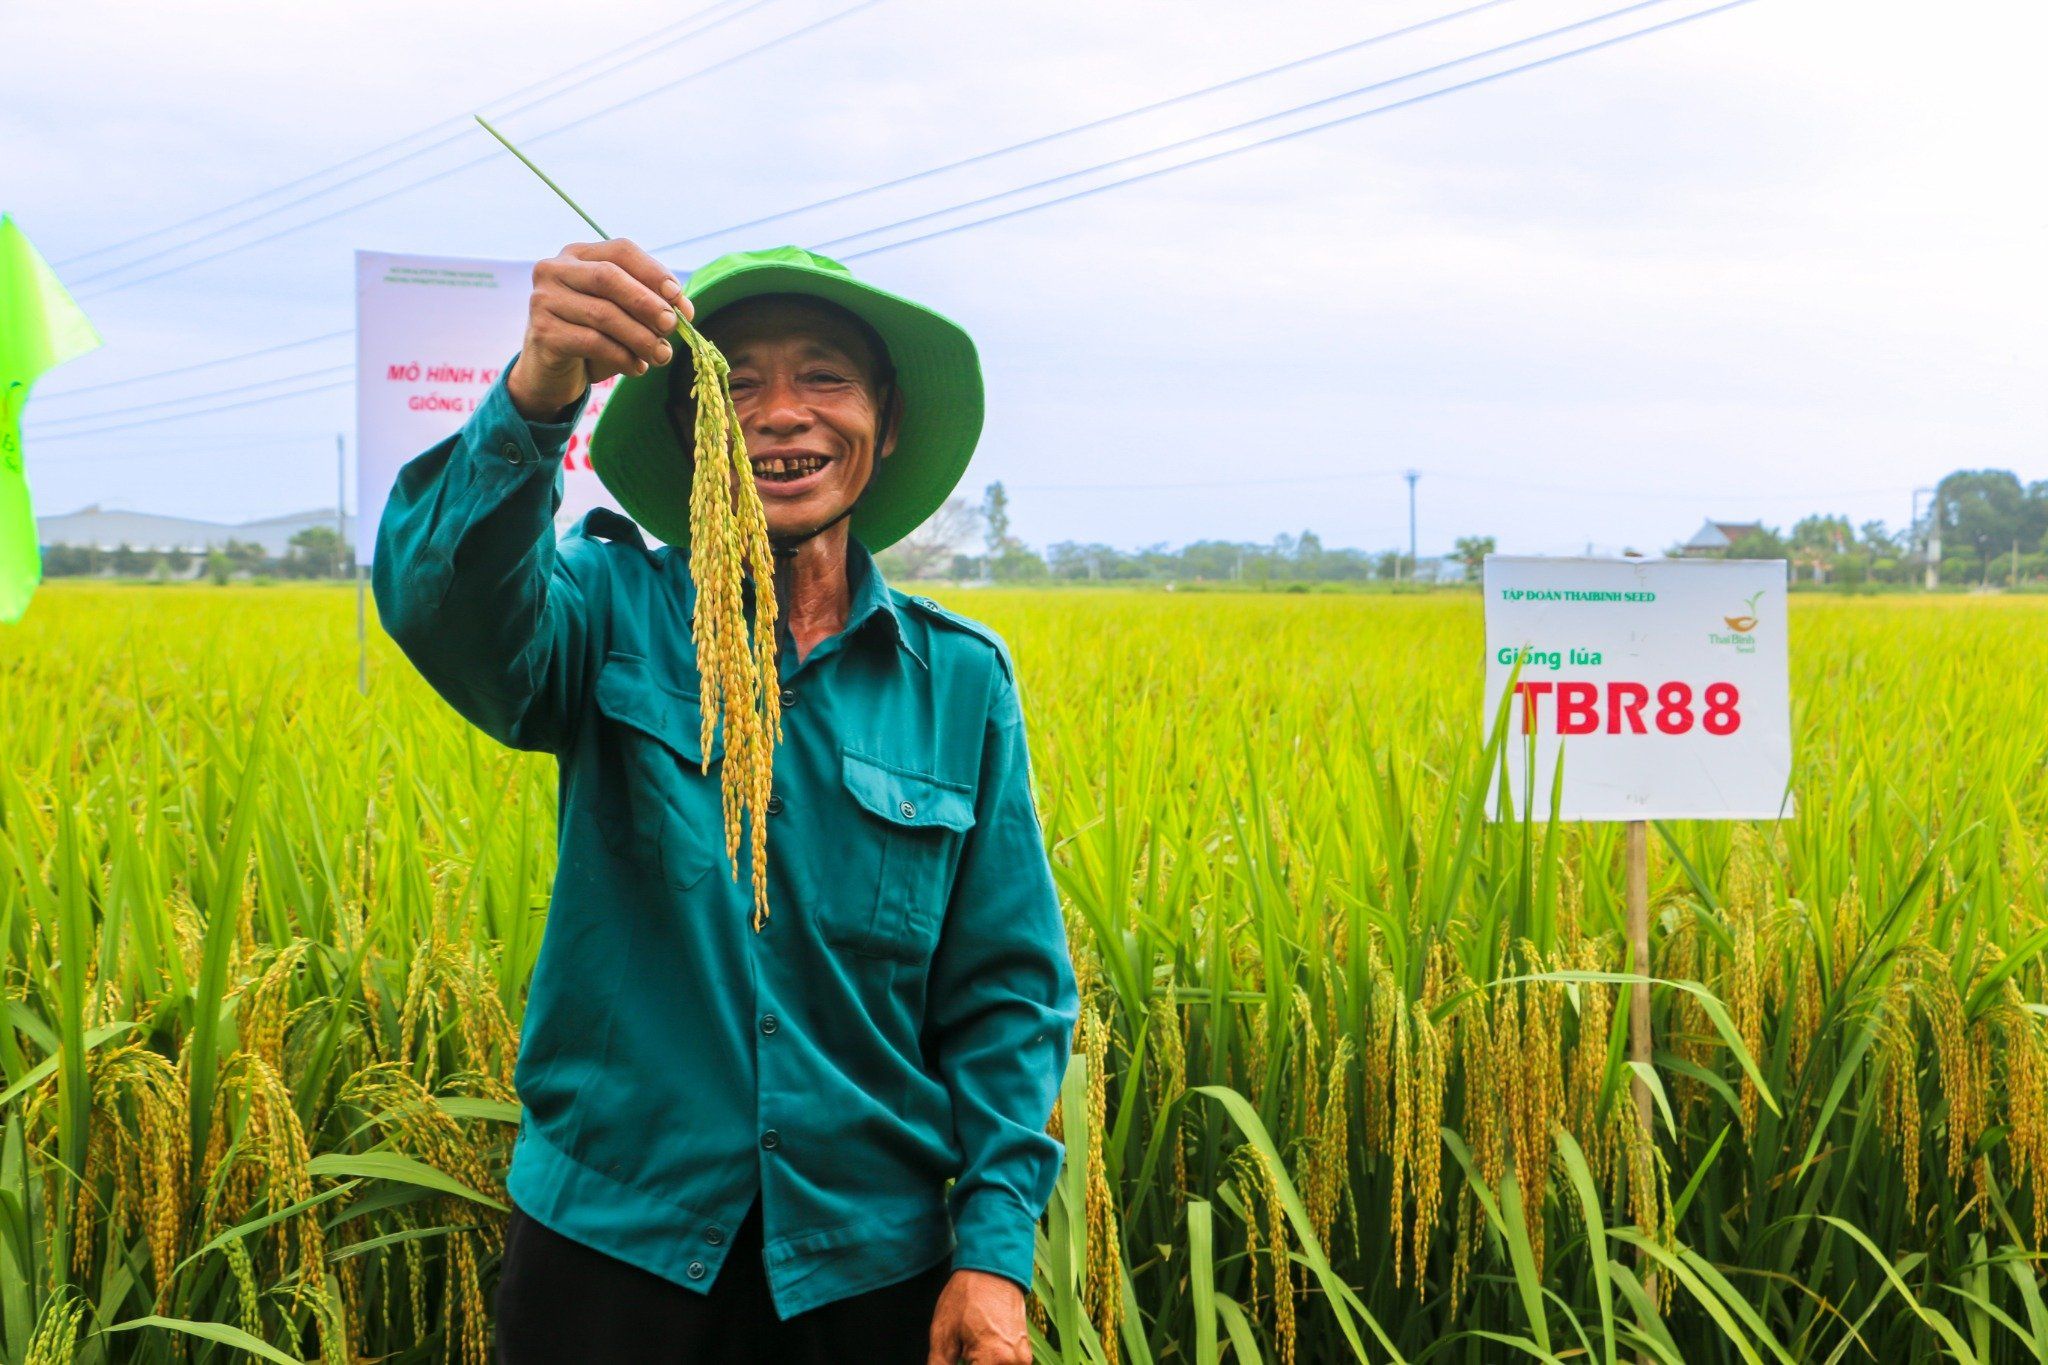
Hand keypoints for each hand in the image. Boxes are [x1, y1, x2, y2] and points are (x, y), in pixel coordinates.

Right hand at [506, 239, 694, 421]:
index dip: (653, 271)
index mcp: (579, 255)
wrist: (551, 373)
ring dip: (640, 337)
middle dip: (646, 302)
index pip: (621, 251)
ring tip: (661, 355)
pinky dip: (623, 357)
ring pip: (603, 314)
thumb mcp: (623, 315)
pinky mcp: (543, 332)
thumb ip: (650, 305)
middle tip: (671, 326)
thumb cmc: (592, 337)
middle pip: (609, 277)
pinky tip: (637, 368)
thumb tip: (683, 309)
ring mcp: (544, 300)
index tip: (677, 296)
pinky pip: (592, 342)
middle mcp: (555, 270)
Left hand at [927, 1269, 1031, 1364]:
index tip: (948, 1361)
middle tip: (957, 1354)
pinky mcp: (1024, 1353)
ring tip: (963, 1354)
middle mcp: (1015, 1363)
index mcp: (995, 1359)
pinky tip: (973, 1355)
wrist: (993, 1268)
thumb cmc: (966, 1296)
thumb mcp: (943, 1335)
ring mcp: (1023, 1358)